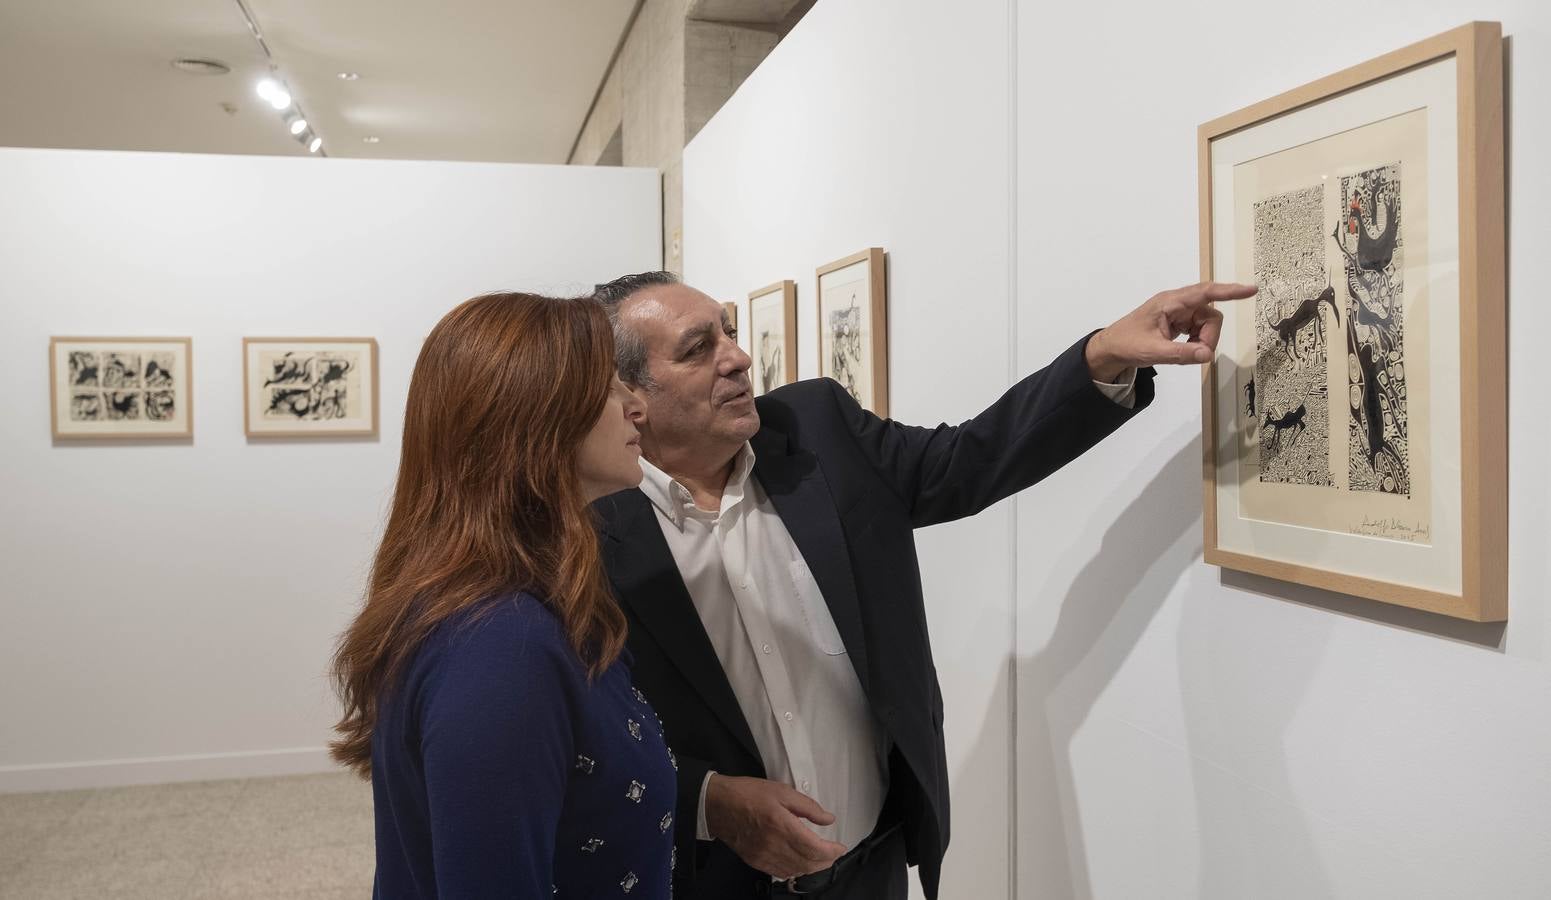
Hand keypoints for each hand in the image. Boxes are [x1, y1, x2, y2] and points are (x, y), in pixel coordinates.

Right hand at [704, 774, 847, 879]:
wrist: (718, 805)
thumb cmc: (748, 794)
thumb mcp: (782, 791)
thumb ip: (808, 807)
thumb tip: (828, 819)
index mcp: (781, 825)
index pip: (814, 848)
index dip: (832, 851)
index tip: (840, 847)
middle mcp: (773, 845)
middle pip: (808, 863)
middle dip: (826, 861)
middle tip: (834, 853)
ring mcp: (763, 856)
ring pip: (796, 871)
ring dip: (812, 867)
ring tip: (821, 858)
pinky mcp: (756, 861)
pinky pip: (781, 872)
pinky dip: (796, 870)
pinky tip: (800, 862)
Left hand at [1085, 281, 1256, 380]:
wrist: (1111, 348)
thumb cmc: (1126, 344)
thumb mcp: (1152, 352)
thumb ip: (1180, 354)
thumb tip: (1208, 356)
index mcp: (1170, 302)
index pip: (1205, 292)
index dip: (1230, 291)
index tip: (1250, 290)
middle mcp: (1177, 304)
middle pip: (1210, 315)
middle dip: (1209, 336)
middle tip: (1196, 354)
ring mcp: (1179, 313)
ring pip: (1207, 324)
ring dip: (1203, 341)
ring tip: (1184, 354)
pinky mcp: (1179, 323)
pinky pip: (1199, 331)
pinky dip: (1197, 343)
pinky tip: (1183, 351)